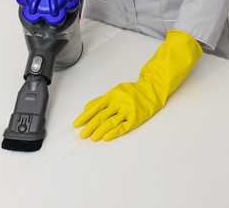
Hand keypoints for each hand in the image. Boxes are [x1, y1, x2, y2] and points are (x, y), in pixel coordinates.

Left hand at [73, 30, 202, 140]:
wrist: (152, 90)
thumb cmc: (132, 91)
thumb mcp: (115, 91)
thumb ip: (101, 100)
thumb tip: (86, 108)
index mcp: (112, 95)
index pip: (95, 107)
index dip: (85, 116)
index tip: (76, 124)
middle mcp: (119, 102)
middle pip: (101, 116)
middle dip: (90, 126)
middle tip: (82, 135)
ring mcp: (128, 111)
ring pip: (111, 122)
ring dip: (100, 131)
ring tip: (92, 138)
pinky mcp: (136, 119)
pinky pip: (123, 127)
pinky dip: (114, 133)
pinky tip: (105, 137)